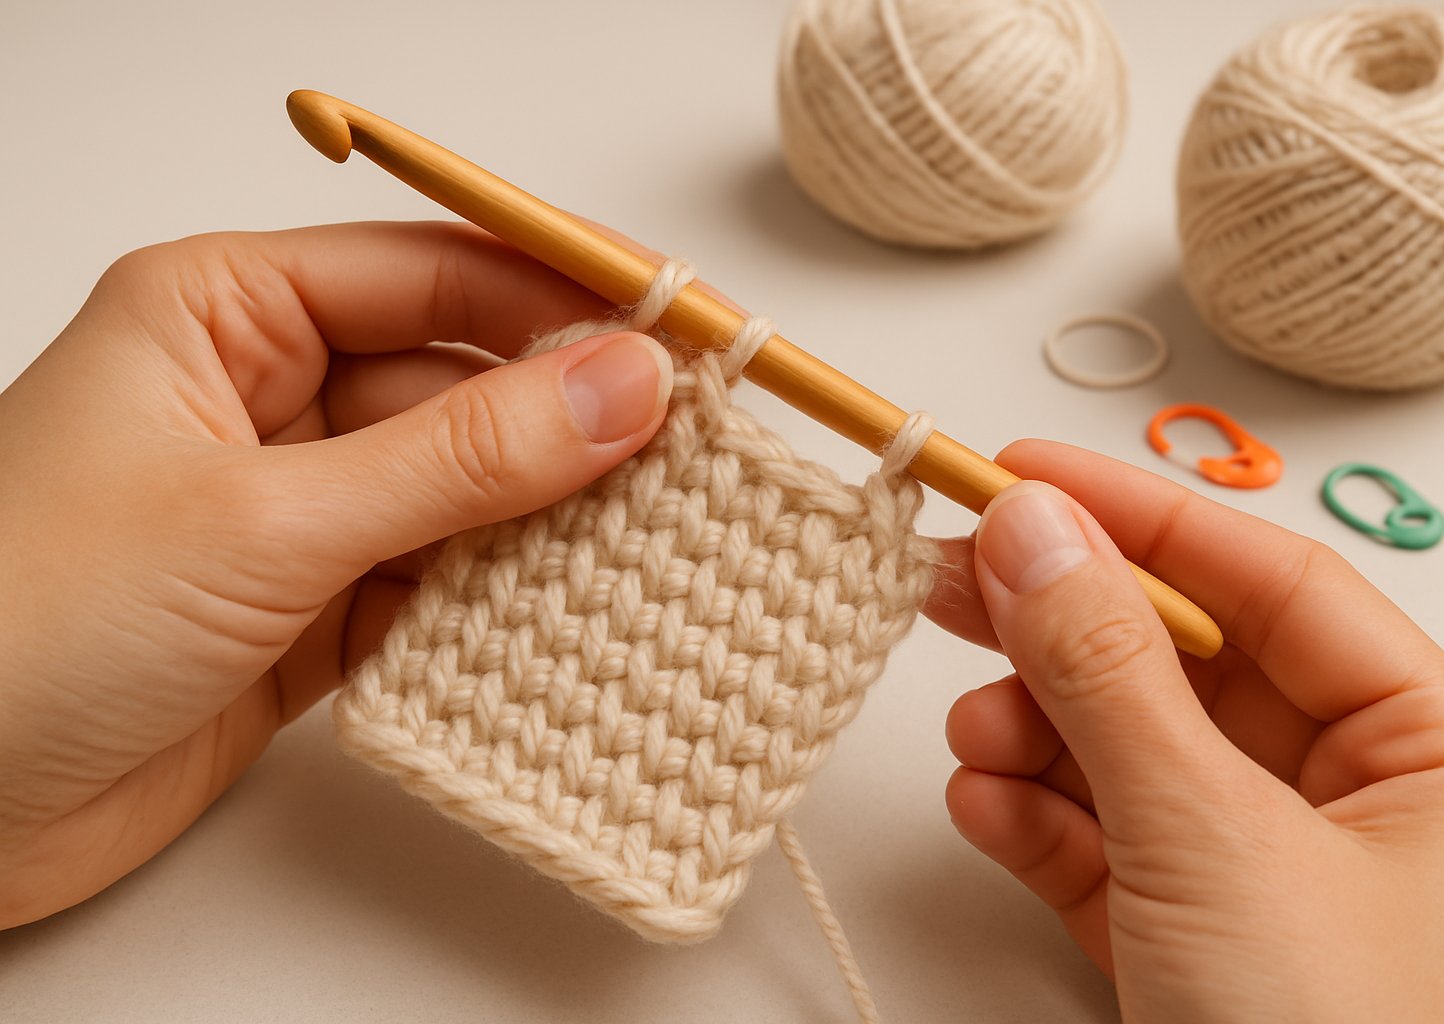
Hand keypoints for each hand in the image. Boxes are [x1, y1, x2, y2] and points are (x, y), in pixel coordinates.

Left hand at [0, 221, 672, 927]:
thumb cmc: (21, 623)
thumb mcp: (267, 517)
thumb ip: (458, 458)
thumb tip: (618, 387)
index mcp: (225, 312)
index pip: (433, 271)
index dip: (561, 294)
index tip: (676, 330)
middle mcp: (265, 396)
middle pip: (460, 380)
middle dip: (568, 420)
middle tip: (692, 450)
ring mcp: (292, 507)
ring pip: (459, 488)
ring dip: (546, 518)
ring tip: (658, 534)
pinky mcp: (309, 607)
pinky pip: (437, 580)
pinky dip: (500, 601)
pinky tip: (570, 611)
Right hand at [928, 440, 1443, 1021]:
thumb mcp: (1211, 839)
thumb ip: (1109, 672)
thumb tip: (1029, 528)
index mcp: (1434, 753)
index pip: (1270, 582)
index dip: (1138, 515)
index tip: (1018, 472)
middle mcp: (1359, 803)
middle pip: (1188, 662)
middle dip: (1066, 627)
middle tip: (953, 577)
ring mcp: (1269, 875)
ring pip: (1134, 753)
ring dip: (1039, 733)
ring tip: (972, 733)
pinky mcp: (1194, 942)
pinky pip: (1107, 843)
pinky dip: (1040, 819)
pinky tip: (989, 804)